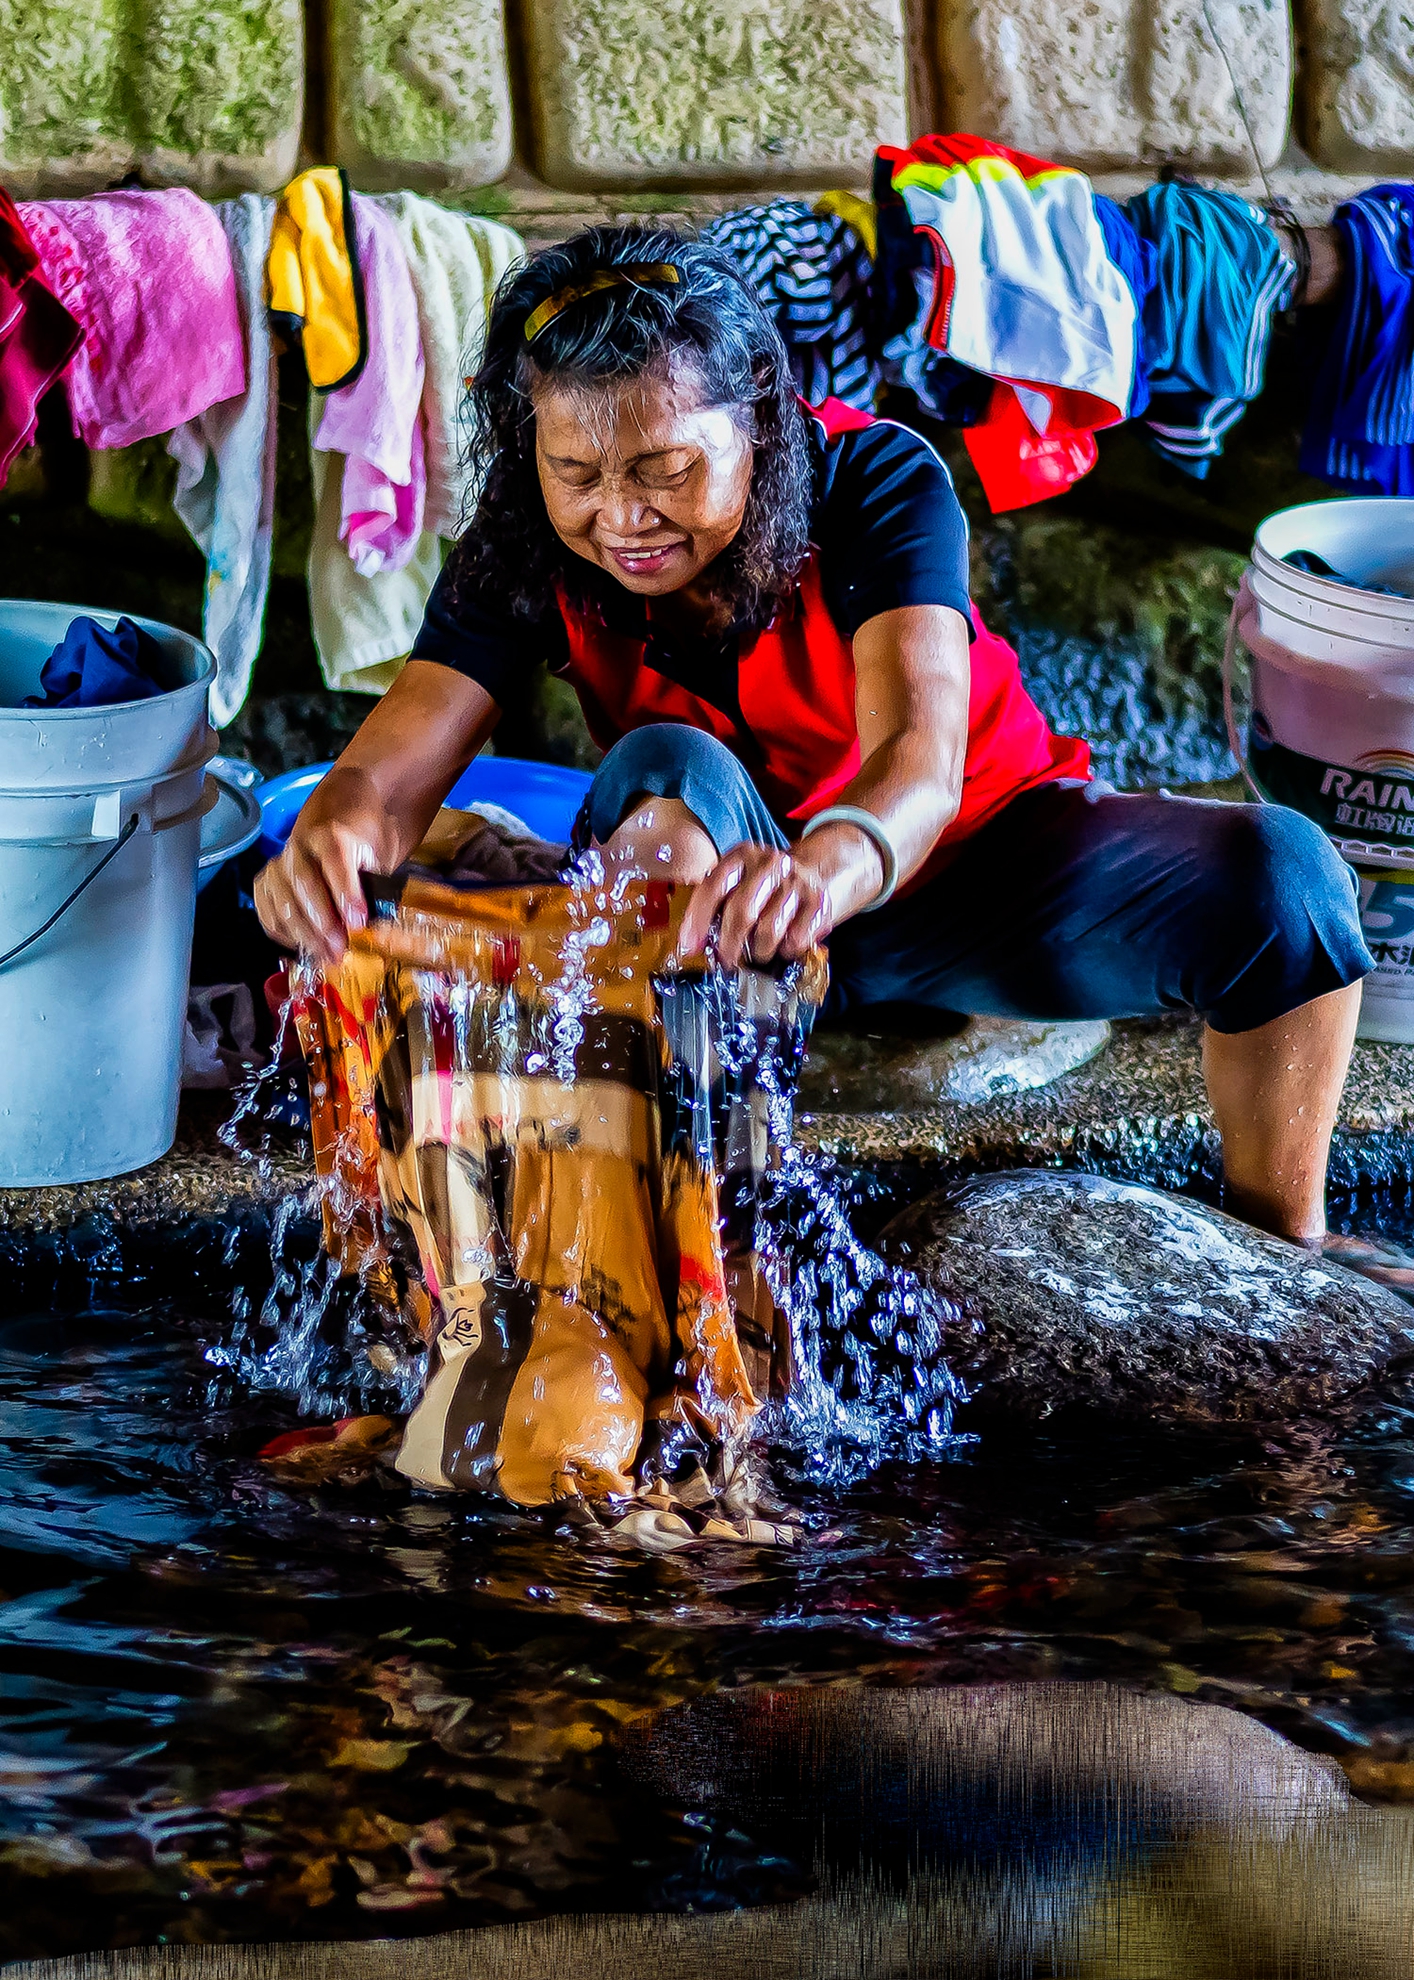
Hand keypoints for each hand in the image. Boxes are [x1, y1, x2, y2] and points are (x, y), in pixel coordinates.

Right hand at [253, 769, 391, 966]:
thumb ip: (374, 891)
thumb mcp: (371, 867)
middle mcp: (297, 849)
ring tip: (326, 955)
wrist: (329, 847)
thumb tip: (377, 928)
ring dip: (306, 935)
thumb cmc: (354, 864)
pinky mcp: (263, 886)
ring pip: (284, 903)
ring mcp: (276, 868)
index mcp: (329, 837)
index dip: (346, 892)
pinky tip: (306, 947)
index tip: (358, 921)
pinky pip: (269, 914)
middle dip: (323, 921)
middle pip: (305, 884)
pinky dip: (286, 935)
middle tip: (340, 947)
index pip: (335, 860)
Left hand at [676, 821, 883, 967]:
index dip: (698, 920)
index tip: (690, 947)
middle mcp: (770, 863)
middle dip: (729, 944)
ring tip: (757, 952)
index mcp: (742, 855)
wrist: (813, 871)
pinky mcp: (819, 902)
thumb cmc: (763, 887)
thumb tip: (692, 944)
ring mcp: (797, 882)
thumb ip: (715, 905)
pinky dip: (786, 951)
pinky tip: (783, 945)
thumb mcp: (738, 881)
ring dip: (758, 952)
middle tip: (727, 961)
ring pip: (768, 931)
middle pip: (742, 912)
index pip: (713, 887)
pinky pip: (796, 940)